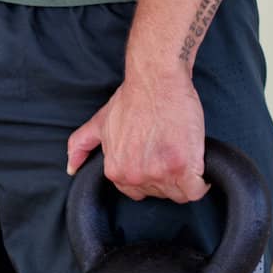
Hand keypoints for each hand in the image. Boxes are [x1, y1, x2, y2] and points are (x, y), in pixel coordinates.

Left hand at [66, 70, 209, 203]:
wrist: (156, 79)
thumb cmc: (132, 98)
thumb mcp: (100, 122)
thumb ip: (81, 145)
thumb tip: (71, 168)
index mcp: (116, 171)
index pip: (139, 191)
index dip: (150, 174)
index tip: (156, 157)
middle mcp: (136, 176)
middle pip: (161, 193)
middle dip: (167, 176)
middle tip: (169, 150)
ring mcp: (160, 173)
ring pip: (180, 193)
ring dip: (185, 178)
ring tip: (182, 151)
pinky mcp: (184, 167)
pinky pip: (197, 190)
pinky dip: (202, 181)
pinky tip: (198, 165)